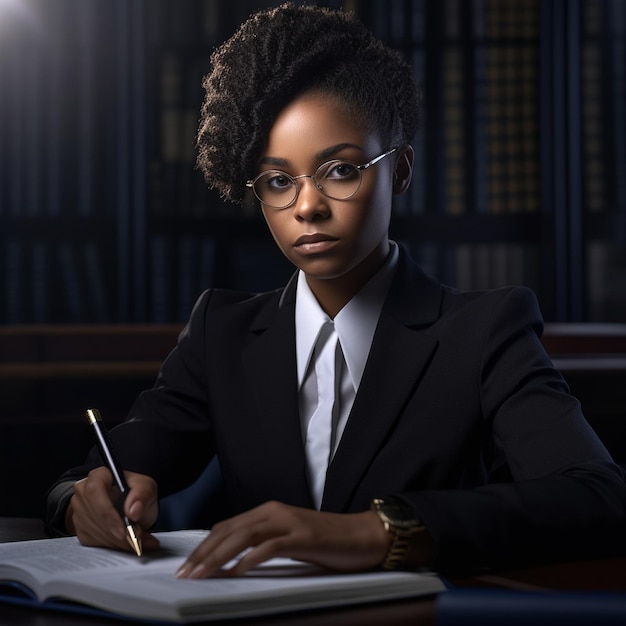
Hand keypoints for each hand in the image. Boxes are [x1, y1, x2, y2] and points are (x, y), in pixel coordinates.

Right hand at [66, 467, 159, 552]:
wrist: (130, 509)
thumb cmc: (137, 496)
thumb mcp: (147, 487)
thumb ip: (143, 493)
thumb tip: (133, 510)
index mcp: (99, 476)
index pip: (94, 490)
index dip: (107, 512)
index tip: (123, 529)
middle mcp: (84, 492)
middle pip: (94, 514)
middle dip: (115, 531)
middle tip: (134, 539)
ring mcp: (79, 511)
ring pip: (94, 531)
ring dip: (115, 541)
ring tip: (135, 542)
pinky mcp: (80, 529)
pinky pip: (92, 542)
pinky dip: (111, 546)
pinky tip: (124, 543)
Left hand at [175, 500, 390, 578]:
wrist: (363, 535)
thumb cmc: (326, 541)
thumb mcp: (289, 538)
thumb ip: (264, 543)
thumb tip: (233, 561)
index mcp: (269, 511)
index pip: (227, 526)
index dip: (204, 545)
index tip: (188, 565)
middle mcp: (275, 511)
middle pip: (229, 530)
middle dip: (203, 553)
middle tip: (185, 574)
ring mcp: (289, 522)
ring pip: (243, 536)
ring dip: (218, 556)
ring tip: (201, 575)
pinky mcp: (303, 536)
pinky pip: (269, 547)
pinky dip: (249, 560)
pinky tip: (236, 572)